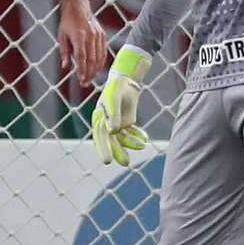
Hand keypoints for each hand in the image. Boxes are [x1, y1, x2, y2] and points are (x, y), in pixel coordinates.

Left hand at [57, 2, 108, 91]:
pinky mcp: (102, 35)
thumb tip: (65, 67)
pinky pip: (103, 52)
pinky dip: (100, 62)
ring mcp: (98, 35)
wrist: (78, 7)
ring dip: (95, 70)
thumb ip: (64, 52)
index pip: (81, 56)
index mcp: (79, 36)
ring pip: (99, 57)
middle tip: (84, 83)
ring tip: (90, 79)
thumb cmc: (68, 22)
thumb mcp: (61, 36)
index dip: (82, 69)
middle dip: (88, 73)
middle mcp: (90, 36)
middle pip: (91, 59)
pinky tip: (96, 69)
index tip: (81, 79)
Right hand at [91, 46, 149, 165]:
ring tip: (142, 146)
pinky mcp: (126, 123)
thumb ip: (114, 115)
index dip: (103, 149)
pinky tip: (145, 139)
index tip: (108, 161)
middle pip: (111, 141)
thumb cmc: (116, 89)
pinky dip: (137, 136)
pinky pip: (131, 133)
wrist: (125, 81)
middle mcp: (106, 124)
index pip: (100, 137)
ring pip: (123, 138)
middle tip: (126, 163)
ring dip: (132, 143)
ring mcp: (117, 124)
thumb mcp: (114, 100)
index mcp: (99, 119)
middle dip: (118, 152)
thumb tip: (113, 131)